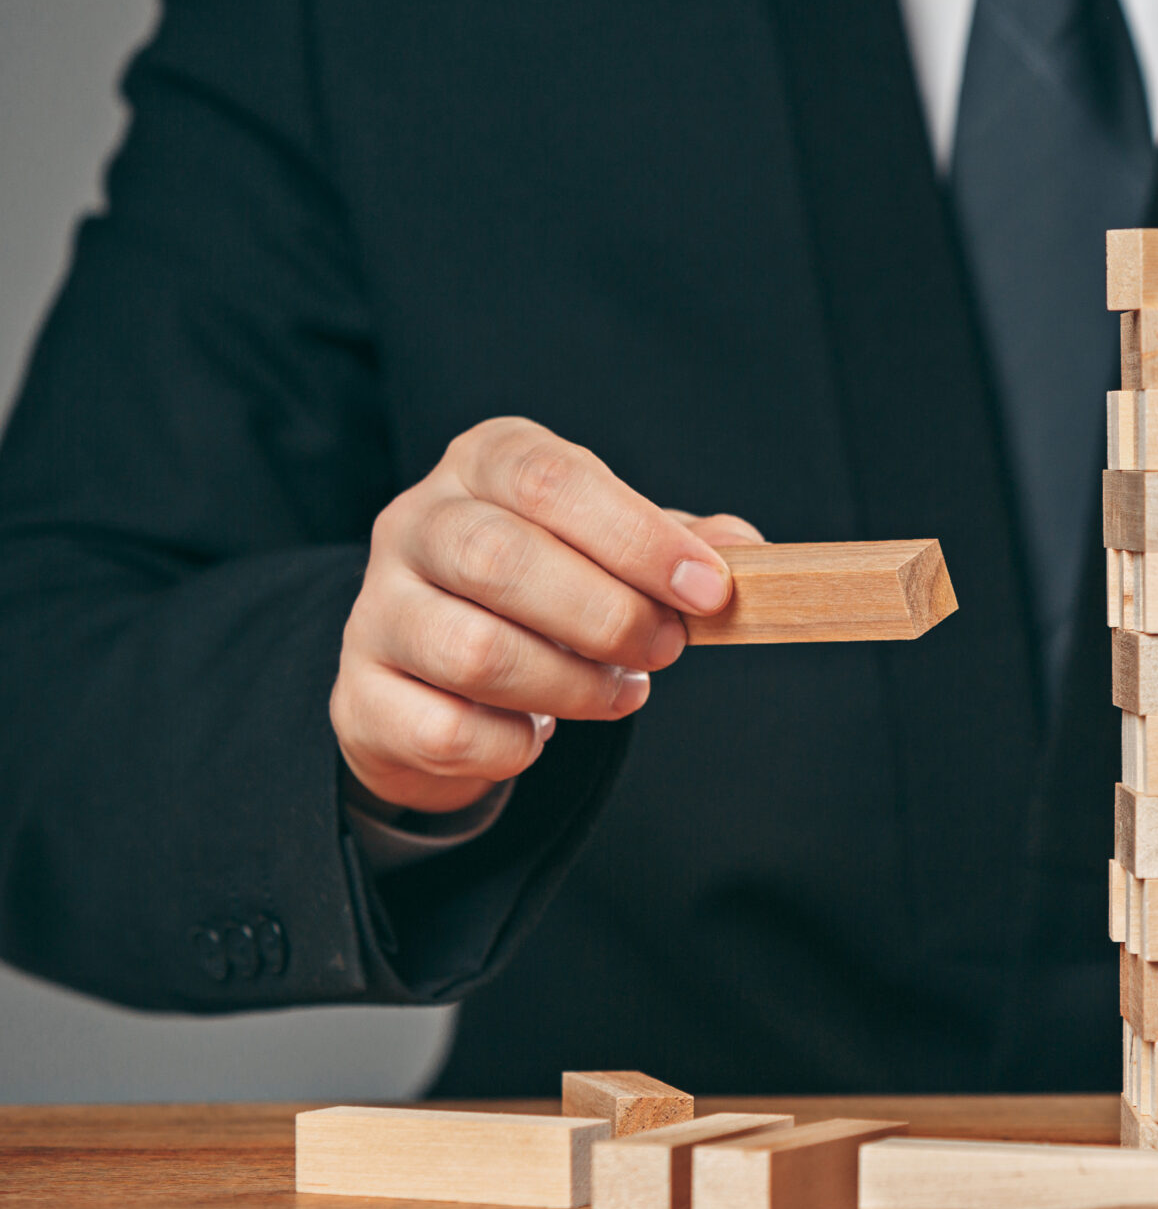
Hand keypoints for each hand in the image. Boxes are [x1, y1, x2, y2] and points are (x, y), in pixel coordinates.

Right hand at [331, 417, 762, 813]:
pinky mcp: (361, 695)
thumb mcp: (616, 550)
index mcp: (485, 463)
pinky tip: (540, 732)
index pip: (553, 479)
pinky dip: (515, 745)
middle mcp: (415, 522)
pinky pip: (446, 730)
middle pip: (503, 560)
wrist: (442, 674)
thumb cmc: (548, 591)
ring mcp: (376, 609)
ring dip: (573, 686)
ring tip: (622, 693)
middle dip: (609, 616)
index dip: (640, 538)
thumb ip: (680, 546)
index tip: (710, 590)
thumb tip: (746, 549)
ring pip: (474, 651)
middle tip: (668, 648)